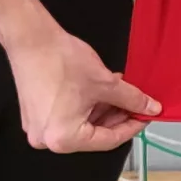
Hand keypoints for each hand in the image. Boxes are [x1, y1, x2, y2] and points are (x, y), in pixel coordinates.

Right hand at [5, 20, 159, 152]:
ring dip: (103, 110)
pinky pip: (68, 117)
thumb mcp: (105, 83)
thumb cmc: (60, 61)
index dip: (132, 127)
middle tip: (136, 104)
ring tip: (119, 92)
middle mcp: (48, 140)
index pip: (109, 140)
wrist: (31, 40)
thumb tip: (149, 107)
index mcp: (64, 138)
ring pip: (82, 125)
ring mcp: (39, 128)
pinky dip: (87, 106)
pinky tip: (101, 91)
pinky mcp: (36, 115)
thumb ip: (131, 99)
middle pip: (94, 134)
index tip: (145, 117)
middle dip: (117, 117)